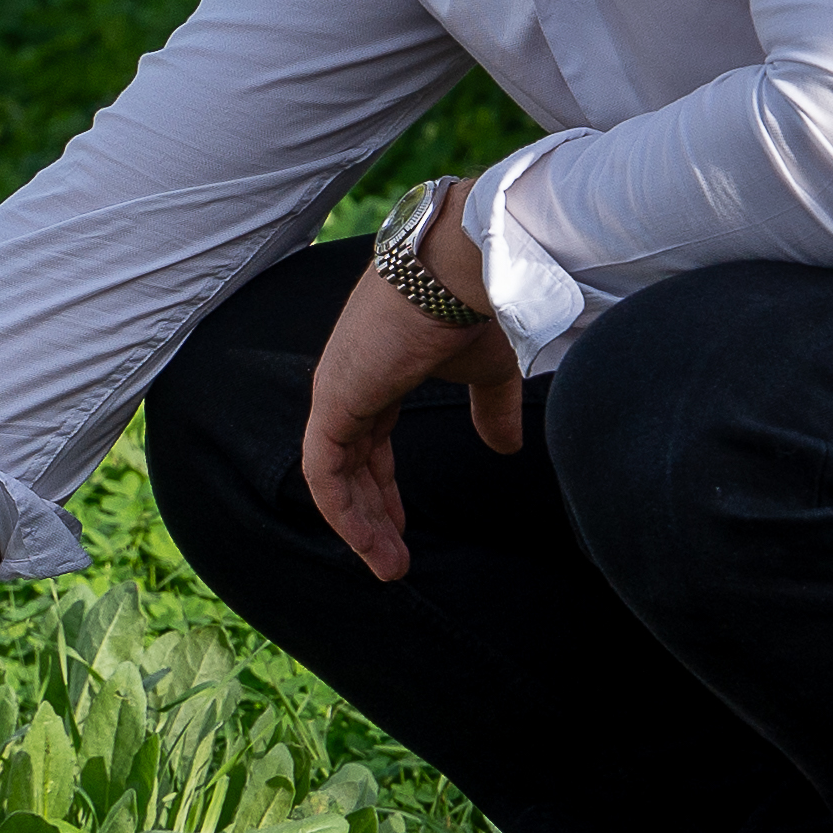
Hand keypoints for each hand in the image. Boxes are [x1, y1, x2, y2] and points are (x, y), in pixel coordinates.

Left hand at [300, 191, 530, 585]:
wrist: (463, 265)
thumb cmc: (474, 305)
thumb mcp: (485, 371)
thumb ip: (490, 409)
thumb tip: (507, 448)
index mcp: (376, 372)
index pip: (368, 441)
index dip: (383, 489)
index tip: (403, 528)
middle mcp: (348, 380)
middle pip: (350, 463)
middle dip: (371, 516)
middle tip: (394, 562)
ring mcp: (335, 389)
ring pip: (334, 475)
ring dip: (359, 525)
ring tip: (389, 566)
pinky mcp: (334, 399)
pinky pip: (326, 471)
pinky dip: (345, 511)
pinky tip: (370, 541)